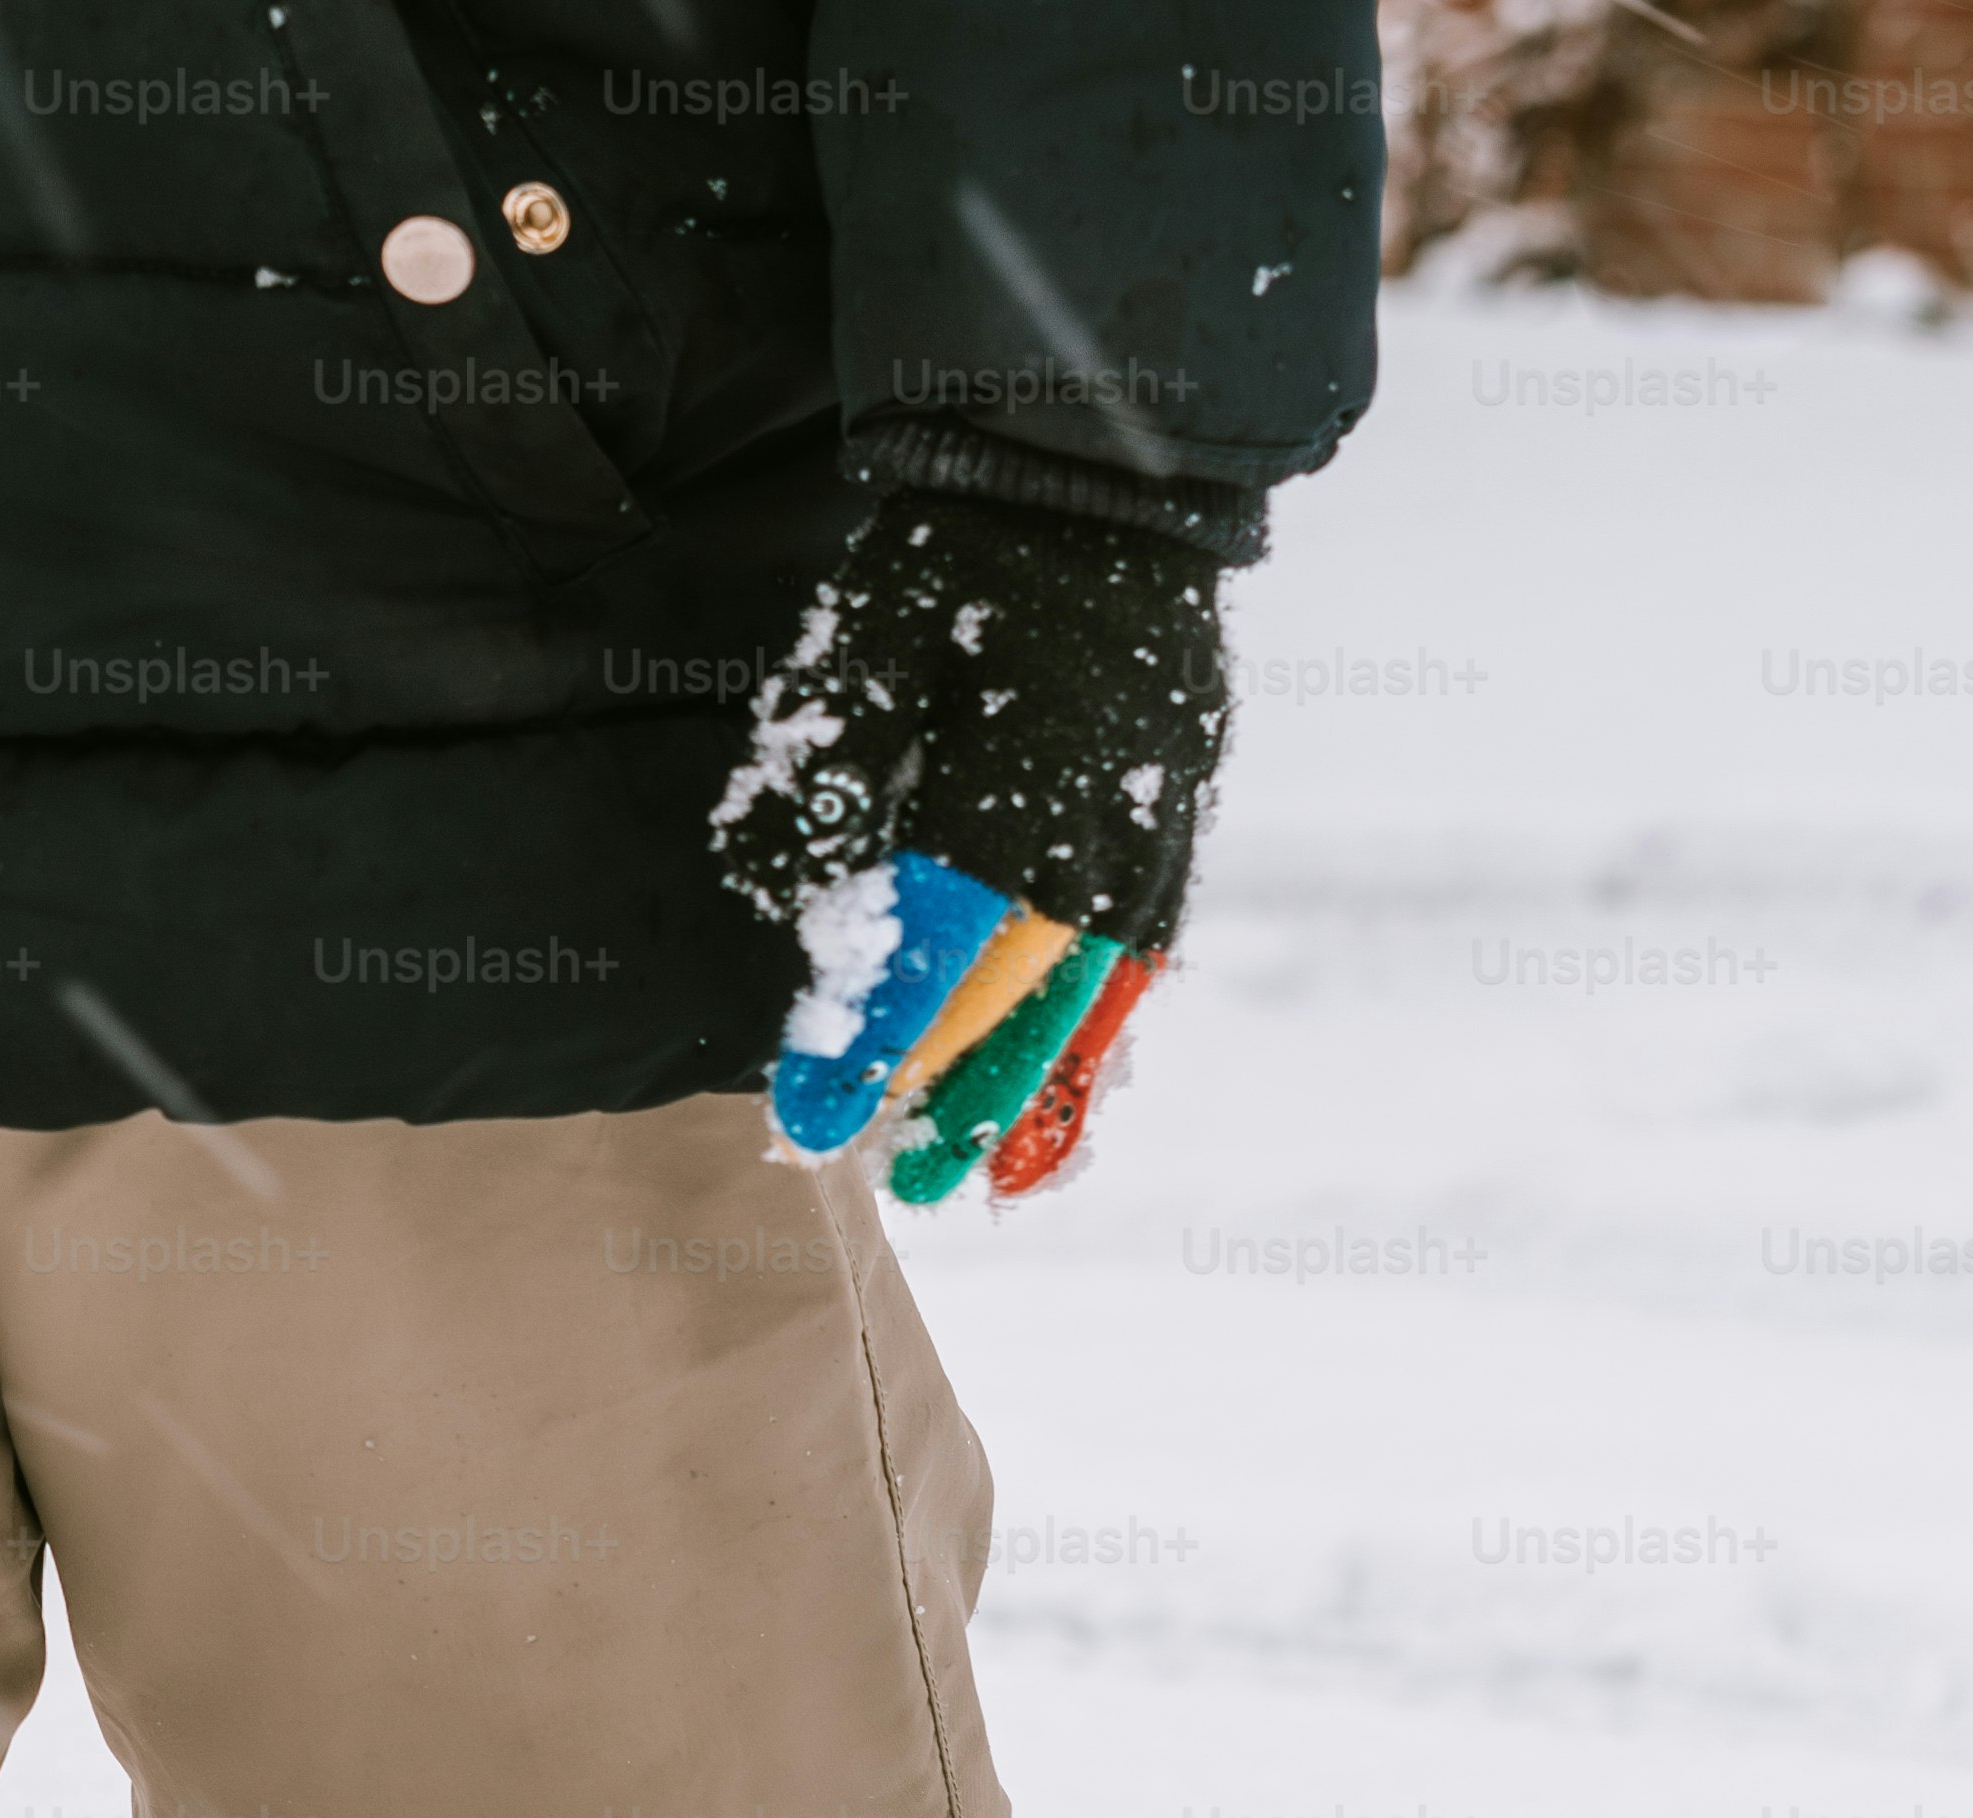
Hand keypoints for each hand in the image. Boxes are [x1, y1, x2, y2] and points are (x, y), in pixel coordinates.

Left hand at [716, 494, 1239, 1200]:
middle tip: (872, 1166)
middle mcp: (1096, 842)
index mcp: (1012, 798)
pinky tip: (1063, 1104)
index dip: (866, 1043)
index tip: (809, 1114)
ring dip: (1026, 1094)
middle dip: (935, 1090)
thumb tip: (796, 893)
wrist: (1107, 485)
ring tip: (975, 1177)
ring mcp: (1152, 846)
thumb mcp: (861, 639)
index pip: (928, 958)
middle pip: (1007, 1005)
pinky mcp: (1176, 838)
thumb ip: (824, 770)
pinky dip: (1099, 1042)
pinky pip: (1140, 972)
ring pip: (1086, 1007)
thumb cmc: (963, 560)